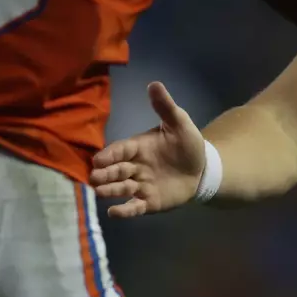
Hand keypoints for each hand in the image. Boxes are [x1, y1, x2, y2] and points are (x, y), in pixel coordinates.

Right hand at [90, 82, 207, 218]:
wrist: (203, 169)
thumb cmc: (187, 144)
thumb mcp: (179, 123)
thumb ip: (165, 107)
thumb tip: (154, 84)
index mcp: (138, 147)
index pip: (120, 150)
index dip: (110, 155)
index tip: (98, 159)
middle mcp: (135, 167)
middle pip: (115, 170)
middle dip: (104, 174)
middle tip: (94, 178)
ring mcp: (140, 185)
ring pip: (121, 189)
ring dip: (110, 190)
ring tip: (101, 192)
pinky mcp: (149, 202)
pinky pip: (134, 207)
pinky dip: (124, 211)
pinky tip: (114, 213)